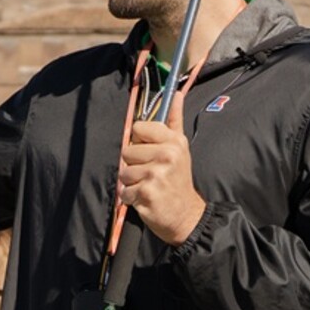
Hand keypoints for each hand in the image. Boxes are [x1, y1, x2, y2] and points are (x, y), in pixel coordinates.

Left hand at [117, 95, 204, 246]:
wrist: (186, 215)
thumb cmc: (179, 180)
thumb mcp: (181, 148)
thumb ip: (174, 120)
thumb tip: (177, 94)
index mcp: (173, 141)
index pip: (138, 128)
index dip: (139, 142)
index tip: (150, 153)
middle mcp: (167, 155)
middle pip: (127, 151)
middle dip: (135, 165)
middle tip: (152, 174)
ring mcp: (156, 175)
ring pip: (123, 172)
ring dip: (132, 183)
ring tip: (149, 186)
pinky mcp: (146, 193)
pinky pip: (124, 191)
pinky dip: (131, 198)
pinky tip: (146, 198)